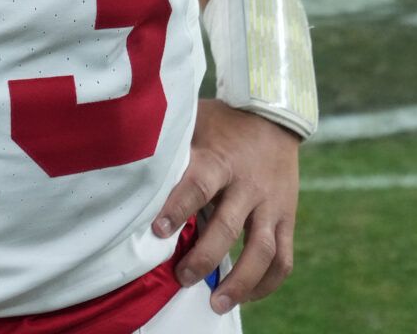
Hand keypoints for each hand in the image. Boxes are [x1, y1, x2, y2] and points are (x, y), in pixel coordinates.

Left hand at [152, 99, 299, 315]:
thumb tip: (131, 167)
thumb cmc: (221, 123)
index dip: (178, 208)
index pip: (198, 185)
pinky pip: (283, 258)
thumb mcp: (195, 125)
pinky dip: (267, 282)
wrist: (273, 114)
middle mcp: (248, 184)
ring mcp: (271, 204)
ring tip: (217, 303)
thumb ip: (173, 150)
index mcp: (219, 160)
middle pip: (228, 226)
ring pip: (261, 250)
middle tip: (182, 277)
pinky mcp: (286, 217)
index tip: (158, 231)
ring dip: (240, 281)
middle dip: (204, 257)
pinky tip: (247, 296)